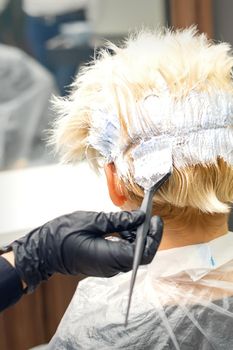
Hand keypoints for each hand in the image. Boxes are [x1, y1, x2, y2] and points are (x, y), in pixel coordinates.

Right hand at [11, 211, 162, 291]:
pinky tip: (120, 226)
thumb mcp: (92, 221)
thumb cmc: (63, 235)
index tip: (156, 219)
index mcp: (109, 258)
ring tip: (128, 219)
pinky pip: (122, 253)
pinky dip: (126, 239)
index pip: (143, 254)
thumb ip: (118, 220)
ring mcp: (108, 267)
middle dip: (147, 234)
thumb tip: (139, 217)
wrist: (43, 250)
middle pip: (140, 254)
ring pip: (132, 253)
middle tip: (145, 215)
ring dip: (136, 235)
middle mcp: (112, 267)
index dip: (154, 237)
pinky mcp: (105, 263)